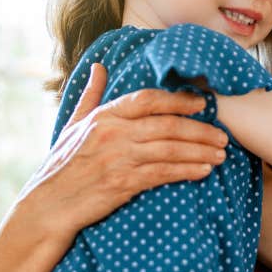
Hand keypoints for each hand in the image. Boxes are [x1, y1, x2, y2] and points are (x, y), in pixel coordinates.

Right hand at [17, 62, 229, 241]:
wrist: (49, 205)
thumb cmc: (61, 165)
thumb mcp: (72, 125)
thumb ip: (90, 95)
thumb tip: (98, 67)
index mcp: (104, 116)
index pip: (147, 99)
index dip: (178, 100)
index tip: (201, 104)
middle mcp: (113, 133)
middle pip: (168, 125)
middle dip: (200, 131)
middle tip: (222, 136)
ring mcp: (119, 158)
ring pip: (170, 150)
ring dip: (200, 152)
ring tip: (220, 155)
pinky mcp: (124, 183)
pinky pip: (164, 173)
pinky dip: (187, 171)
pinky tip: (203, 171)